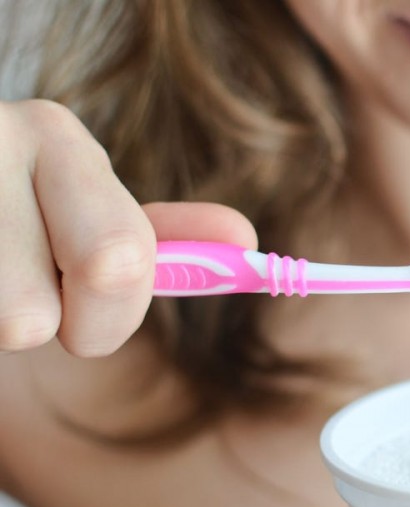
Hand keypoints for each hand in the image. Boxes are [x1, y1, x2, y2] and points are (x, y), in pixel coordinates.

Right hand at [0, 99, 255, 356]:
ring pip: (10, 326)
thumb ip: (162, 235)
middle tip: (28, 295)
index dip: (112, 309)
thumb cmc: (8, 211)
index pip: (122, 261)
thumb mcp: (80, 208)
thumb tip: (246, 243)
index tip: (93, 298)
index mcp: (56, 138)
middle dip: (53, 325)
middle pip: (51, 307)